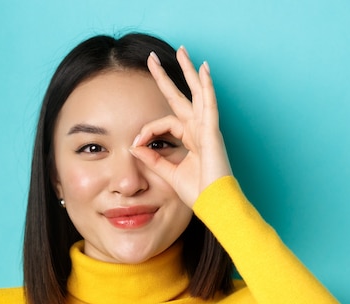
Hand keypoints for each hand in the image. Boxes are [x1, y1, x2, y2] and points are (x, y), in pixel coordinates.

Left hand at [129, 46, 231, 207]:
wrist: (215, 205)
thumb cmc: (198, 192)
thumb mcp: (168, 172)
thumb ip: (152, 158)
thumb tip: (134, 146)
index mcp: (190, 139)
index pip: (164, 123)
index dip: (147, 130)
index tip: (135, 142)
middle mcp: (199, 130)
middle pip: (182, 97)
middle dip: (169, 77)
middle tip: (153, 58)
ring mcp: (208, 129)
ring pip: (198, 93)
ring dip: (190, 72)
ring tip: (183, 51)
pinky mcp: (213, 133)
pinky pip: (210, 105)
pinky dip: (207, 87)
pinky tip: (203, 70)